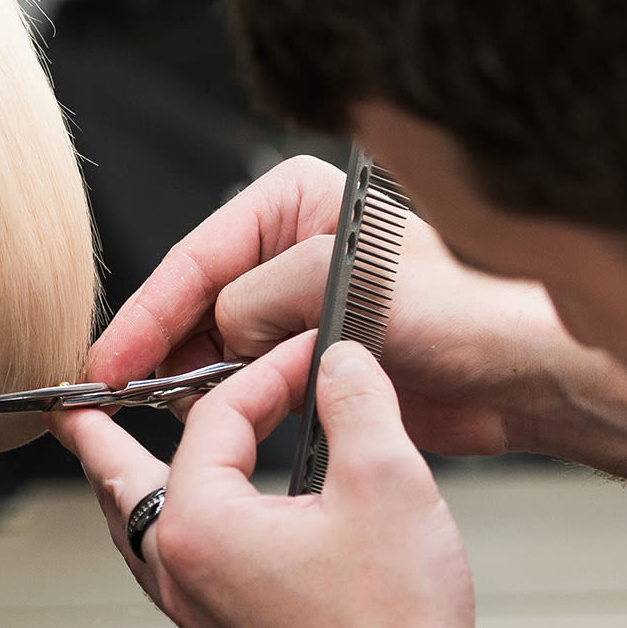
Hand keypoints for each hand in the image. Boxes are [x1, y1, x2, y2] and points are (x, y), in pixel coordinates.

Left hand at [49, 338, 521, 627]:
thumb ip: (357, 401)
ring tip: (116, 467)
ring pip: (142, 534)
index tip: (308, 356)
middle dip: (100, 437)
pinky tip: (203, 533)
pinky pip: (176, 572)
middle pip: (123, 484)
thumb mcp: (388, 479)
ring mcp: (201, 616)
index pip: (215, 418)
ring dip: (130, 489)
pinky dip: (172, 533)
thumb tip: (342, 361)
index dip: (266, 372)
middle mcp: (183, 574)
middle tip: (71, 408)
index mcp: (203, 526)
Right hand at [85, 155, 576, 457]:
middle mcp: (292, 249)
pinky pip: (246, 378)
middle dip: (161, 345)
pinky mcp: (312, 358)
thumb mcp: (335, 286)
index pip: (199, 255)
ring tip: (166, 408)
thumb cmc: (459, 314)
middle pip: (197, 299)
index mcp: (296, 205)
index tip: (111, 360)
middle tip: (119, 392)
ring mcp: (299, 305)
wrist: (515, 377)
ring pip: (215, 343)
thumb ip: (256, 299)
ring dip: (191, 377)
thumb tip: (216, 329)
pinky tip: (208, 422)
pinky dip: (223, 400)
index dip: (148, 312)